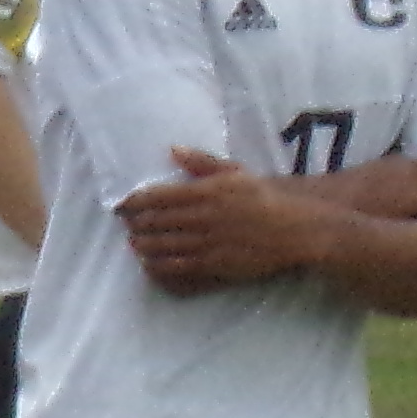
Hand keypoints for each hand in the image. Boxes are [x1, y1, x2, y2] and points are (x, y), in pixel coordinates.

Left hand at [123, 150, 340, 295]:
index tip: (122, 204)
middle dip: (136, 224)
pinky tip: (148, 264)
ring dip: (143, 245)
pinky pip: (177, 267)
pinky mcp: (215, 264)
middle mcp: (204, 217)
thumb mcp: (235, 172)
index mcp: (207, 191)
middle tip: (126, 224)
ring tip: (134, 242)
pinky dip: (158, 266)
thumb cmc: (263, 197)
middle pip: (156, 222)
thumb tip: (173, 149)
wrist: (294, 229)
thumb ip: (202, 163)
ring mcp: (208, 243)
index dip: (134, 202)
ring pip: (162, 246)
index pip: (158, 196)